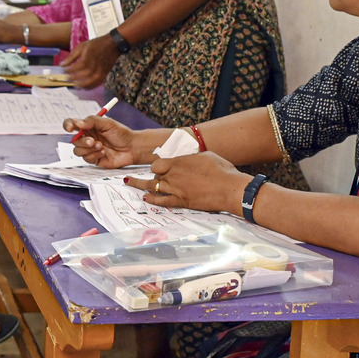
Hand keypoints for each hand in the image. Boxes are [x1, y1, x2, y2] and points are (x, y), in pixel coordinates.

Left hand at [59, 35, 117, 87]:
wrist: (113, 44)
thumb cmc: (97, 44)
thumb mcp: (82, 46)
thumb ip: (72, 56)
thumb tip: (62, 65)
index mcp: (89, 56)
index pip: (78, 66)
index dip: (70, 70)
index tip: (64, 71)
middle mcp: (96, 64)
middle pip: (84, 75)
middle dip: (74, 78)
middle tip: (67, 79)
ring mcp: (102, 70)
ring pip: (92, 81)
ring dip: (83, 85)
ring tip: (76, 85)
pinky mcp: (105, 73)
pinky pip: (98, 82)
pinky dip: (91, 86)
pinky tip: (85, 87)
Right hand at [64, 114, 140, 167]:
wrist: (132, 147)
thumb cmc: (121, 133)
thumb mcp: (107, 123)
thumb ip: (92, 121)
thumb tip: (78, 123)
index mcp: (88, 127)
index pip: (72, 124)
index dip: (68, 125)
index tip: (70, 128)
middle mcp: (87, 138)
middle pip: (74, 140)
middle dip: (82, 141)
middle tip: (93, 141)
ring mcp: (90, 149)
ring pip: (78, 151)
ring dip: (88, 149)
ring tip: (101, 146)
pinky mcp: (94, 159)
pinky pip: (87, 159)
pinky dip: (95, 155)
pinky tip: (104, 152)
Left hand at [125, 153, 248, 214]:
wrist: (229, 188)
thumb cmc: (221, 170)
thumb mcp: (205, 156)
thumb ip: (191, 158)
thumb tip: (187, 160)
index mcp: (179, 162)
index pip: (157, 164)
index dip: (157, 166)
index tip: (160, 168)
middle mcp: (174, 175)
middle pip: (155, 175)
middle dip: (156, 176)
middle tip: (155, 177)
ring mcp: (176, 189)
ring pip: (153, 186)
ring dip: (140, 185)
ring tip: (129, 183)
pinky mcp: (181, 202)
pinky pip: (161, 201)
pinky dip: (152, 199)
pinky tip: (145, 198)